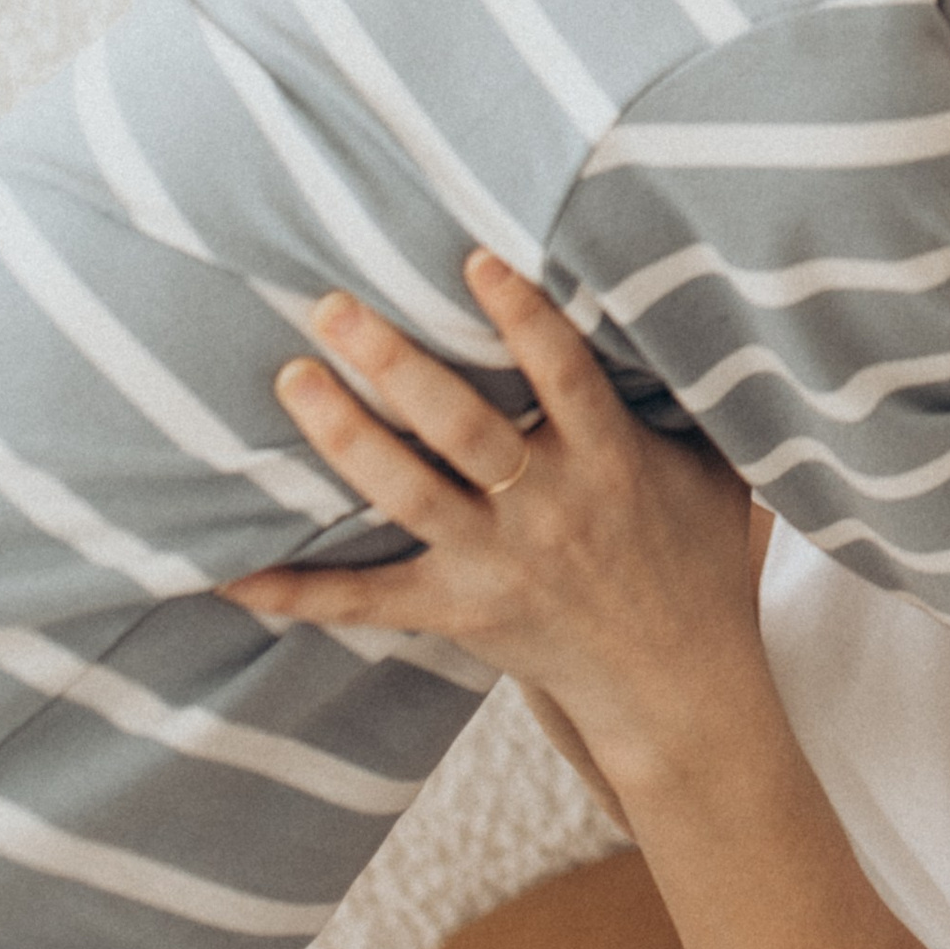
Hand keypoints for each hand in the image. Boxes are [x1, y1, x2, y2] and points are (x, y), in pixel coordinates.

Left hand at [225, 255, 763, 789]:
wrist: (678, 687)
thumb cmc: (700, 556)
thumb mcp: (719, 464)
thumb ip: (699, 388)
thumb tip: (702, 294)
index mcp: (610, 462)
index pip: (564, 376)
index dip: (522, 317)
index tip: (473, 261)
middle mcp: (547, 510)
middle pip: (460, 429)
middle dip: (394, 364)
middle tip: (332, 307)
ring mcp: (496, 564)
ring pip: (406, 495)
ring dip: (343, 437)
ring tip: (293, 379)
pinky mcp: (458, 611)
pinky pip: (367, 600)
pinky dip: (297, 590)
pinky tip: (230, 571)